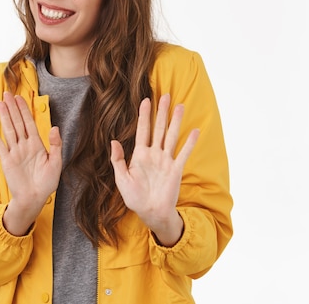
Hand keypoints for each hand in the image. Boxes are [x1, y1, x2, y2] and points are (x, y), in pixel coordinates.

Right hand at [0, 91, 62, 233]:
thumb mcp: (56, 163)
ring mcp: (15, 152)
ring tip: (0, 102)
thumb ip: (55, 145)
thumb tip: (54, 128)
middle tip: (7, 93)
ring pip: (9, 129)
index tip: (20, 97)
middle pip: (17, 122)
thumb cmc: (47, 182)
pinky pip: (0, 144)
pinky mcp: (7, 160)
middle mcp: (25, 145)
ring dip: (4, 116)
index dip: (25, 110)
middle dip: (13, 107)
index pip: (29, 122)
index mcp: (37, 144)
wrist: (35, 198)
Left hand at [110, 94, 198, 245]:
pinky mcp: (176, 169)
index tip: (145, 100)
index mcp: (140, 155)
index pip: (142, 130)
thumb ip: (118, 160)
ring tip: (180, 106)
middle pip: (159, 128)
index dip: (144, 115)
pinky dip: (190, 143)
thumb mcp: (121, 179)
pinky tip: (195, 130)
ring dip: (175, 121)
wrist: (150, 213)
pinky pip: (184, 153)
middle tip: (165, 95)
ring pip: (171, 136)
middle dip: (161, 112)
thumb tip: (113, 141)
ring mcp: (166, 160)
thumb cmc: (134, 197)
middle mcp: (154, 154)